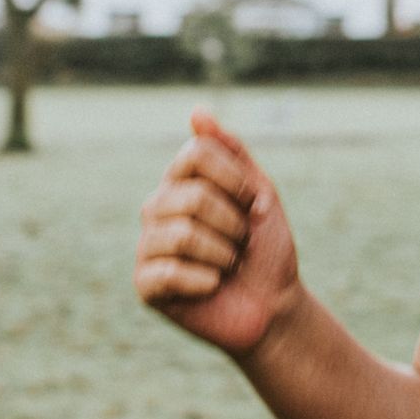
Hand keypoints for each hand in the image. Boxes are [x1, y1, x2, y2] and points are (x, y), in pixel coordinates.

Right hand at [133, 106, 303, 357]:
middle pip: (192, 196)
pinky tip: (212, 288)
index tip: (253, 205)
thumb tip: (197, 112)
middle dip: (232, 224)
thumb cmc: (265, 250)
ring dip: (223, 255)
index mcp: (181, 183)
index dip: (234, 180)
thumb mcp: (258, 193)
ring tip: (227, 266)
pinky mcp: (146, 285)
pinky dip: (206, 281)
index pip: (195, 153)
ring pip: (182, 234)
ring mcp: (148, 246)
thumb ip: (231, 152)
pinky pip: (169, 273)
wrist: (274, 306)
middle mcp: (157, 209)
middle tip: (240, 244)